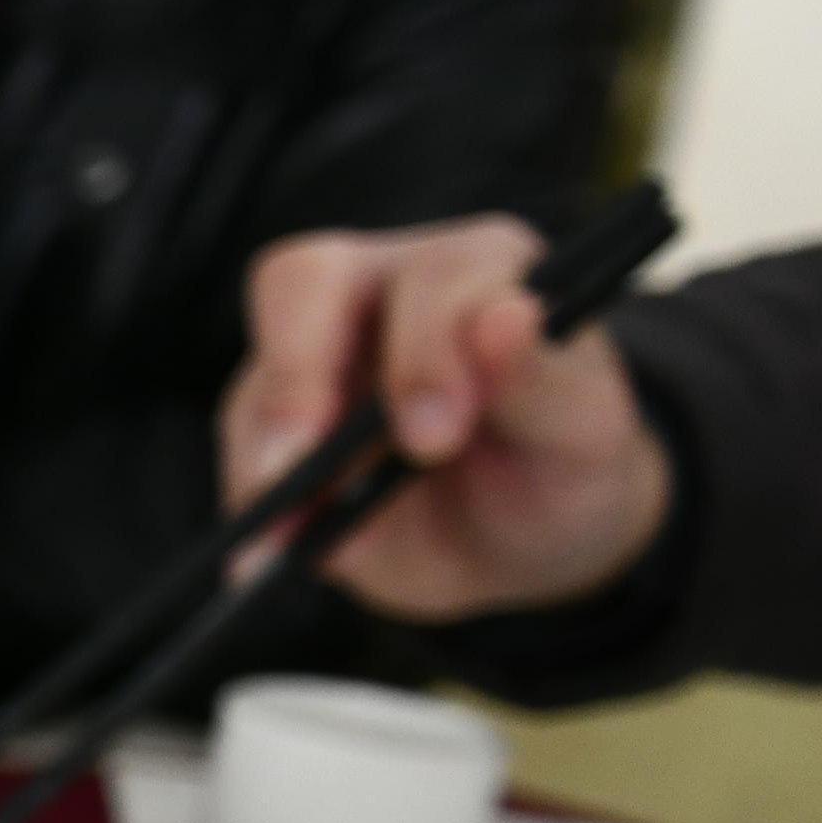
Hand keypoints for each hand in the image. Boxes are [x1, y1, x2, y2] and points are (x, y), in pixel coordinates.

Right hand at [222, 218, 679, 620]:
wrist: (523, 537)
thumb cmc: (565, 468)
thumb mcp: (583, 436)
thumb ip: (543, 376)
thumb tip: (505, 313)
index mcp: (478, 269)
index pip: (429, 279)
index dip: (421, 353)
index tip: (431, 442)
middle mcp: (385, 286)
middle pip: (301, 281)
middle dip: (300, 379)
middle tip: (299, 470)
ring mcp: (316, 349)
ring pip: (259, 376)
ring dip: (264, 460)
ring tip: (292, 536)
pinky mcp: (271, 415)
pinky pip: (240, 452)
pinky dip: (252, 508)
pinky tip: (272, 554)